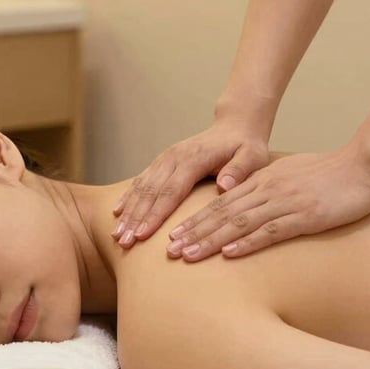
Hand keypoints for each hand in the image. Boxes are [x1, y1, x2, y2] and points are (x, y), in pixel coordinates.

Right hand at [112, 115, 269, 246]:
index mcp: (194, 158)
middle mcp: (174, 157)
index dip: (155, 214)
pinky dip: (128, 197)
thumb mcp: (252, 156)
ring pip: (142, 186)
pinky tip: (117, 213)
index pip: (171, 191)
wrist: (235, 126)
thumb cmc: (246, 145)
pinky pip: (141, 180)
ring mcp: (166, 158)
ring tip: (117, 235)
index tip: (142, 235)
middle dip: (135, 218)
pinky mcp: (162, 162)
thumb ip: (240, 170)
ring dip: (128, 211)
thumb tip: (225, 186)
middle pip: (150, 191)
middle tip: (124, 242)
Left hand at [166, 149, 369, 260]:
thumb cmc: (327, 173)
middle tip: (169, 250)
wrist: (361, 166)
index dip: (195, 221)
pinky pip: (270, 231)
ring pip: (238, 223)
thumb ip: (265, 189)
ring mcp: (284, 203)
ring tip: (188, 255)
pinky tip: (229, 254)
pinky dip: (247, 243)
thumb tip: (246, 205)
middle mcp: (266, 190)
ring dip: (210, 240)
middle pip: (221, 214)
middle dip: (193, 233)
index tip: (173, 235)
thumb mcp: (288, 176)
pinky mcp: (304, 216)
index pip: (220, 204)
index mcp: (261, 182)